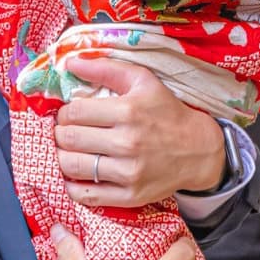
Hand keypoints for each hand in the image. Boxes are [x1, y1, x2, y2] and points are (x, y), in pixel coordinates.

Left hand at [53, 56, 225, 206]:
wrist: (198, 150)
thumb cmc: (166, 111)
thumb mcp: (142, 80)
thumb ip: (105, 68)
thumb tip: (70, 63)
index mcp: (127, 111)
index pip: (73, 112)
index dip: (64, 112)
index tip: (69, 115)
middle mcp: (126, 143)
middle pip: (69, 139)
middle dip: (60, 133)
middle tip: (65, 132)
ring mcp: (128, 173)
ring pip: (72, 166)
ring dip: (62, 157)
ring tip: (68, 151)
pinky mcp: (130, 196)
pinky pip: (86, 196)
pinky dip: (72, 186)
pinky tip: (75, 175)